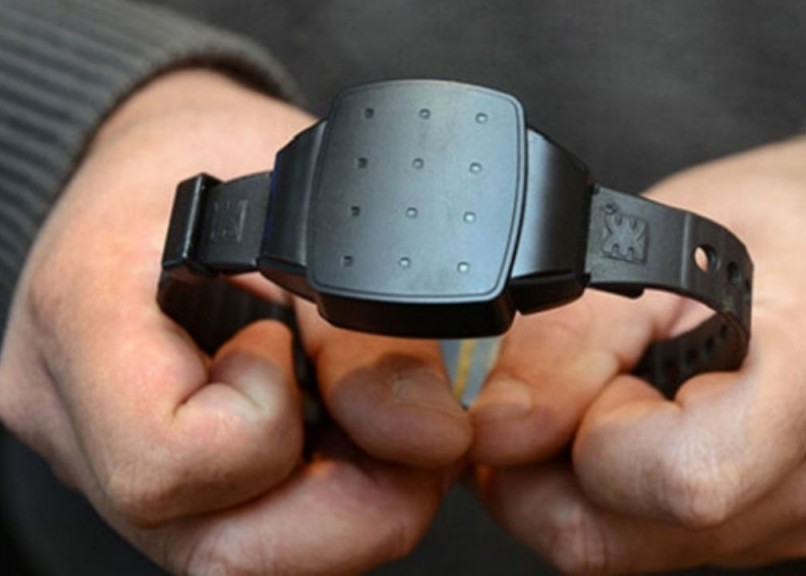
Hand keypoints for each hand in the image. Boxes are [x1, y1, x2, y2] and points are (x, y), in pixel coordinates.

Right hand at [0, 70, 469, 573]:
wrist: (160, 159)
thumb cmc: (219, 156)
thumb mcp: (309, 213)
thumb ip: (375, 338)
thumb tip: (437, 440)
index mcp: (85, 318)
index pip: (169, 462)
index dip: (268, 426)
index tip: (293, 351)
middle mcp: (71, 413)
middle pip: (215, 547)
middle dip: (346, 510)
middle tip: (407, 437)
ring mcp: (99, 458)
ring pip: (235, 556)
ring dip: (339, 514)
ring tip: (377, 431)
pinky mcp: (144, 476)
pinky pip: (238, 532)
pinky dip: (310, 504)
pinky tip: (337, 443)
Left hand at [468, 128, 805, 572]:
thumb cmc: (779, 224)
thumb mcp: (662, 241)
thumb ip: (571, 343)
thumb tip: (493, 430)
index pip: (680, 481)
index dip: (589, 440)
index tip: (579, 377)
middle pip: (624, 540)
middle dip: (548, 468)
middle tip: (564, 384)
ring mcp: (801, 518)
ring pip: (621, 551)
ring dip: (573, 479)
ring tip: (609, 389)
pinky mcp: (773, 532)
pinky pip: (650, 542)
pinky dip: (610, 492)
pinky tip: (632, 421)